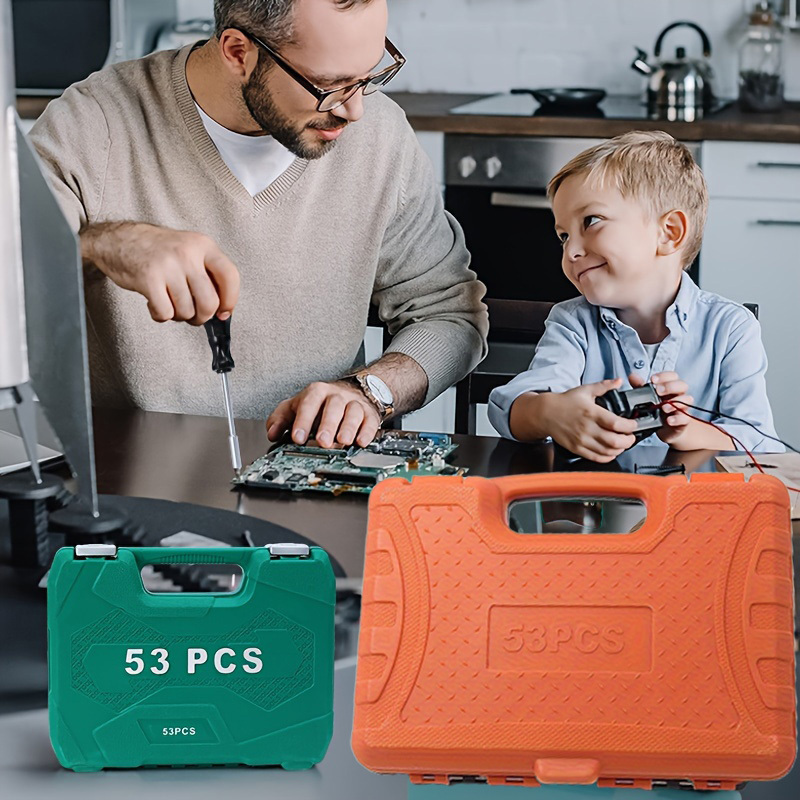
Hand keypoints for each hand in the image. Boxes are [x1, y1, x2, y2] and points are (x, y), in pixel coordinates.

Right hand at [81, 222, 239, 324]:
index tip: (223, 312)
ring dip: (180, 316)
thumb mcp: (190, 250)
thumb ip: (208, 274)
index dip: (230, 300)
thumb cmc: (158, 251)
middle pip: (209, 302)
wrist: (118, 239)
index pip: (230, 276)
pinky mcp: (148, 279)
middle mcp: (187, 253)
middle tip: (193, 314)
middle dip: (202, 317)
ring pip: (187, 311)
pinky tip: (156, 304)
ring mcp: (168, 265)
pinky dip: (161, 315)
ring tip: (171, 303)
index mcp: (203, 245)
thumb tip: (223, 309)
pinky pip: (166, 313)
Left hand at [266, 381, 380, 448]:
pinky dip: (367, 432)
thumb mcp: (296, 406)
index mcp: (316, 393)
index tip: (297, 437)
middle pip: (333, 406)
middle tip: (322, 441)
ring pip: (353, 412)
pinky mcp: (368, 414)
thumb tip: (272, 433)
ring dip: (348, 428)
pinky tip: (361, 441)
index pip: (308, 403)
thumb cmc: (321, 403)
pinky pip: (370, 421)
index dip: (303, 421)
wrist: (352, 392)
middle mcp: (336, 396)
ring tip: (343, 442)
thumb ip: (281, 419)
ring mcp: (354, 404)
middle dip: (328, 424)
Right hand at [544, 378, 638, 462]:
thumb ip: (603, 386)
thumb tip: (618, 381)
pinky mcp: (577, 448)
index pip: (616, 423)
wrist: (546, 413)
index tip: (633, 424)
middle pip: (614, 441)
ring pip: (607, 451)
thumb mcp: (585, 390)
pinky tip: (611, 452)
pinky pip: (596, 457)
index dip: (630, 426)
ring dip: (619, 449)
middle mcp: (587, 428)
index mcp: (591, 412)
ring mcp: (581, 440)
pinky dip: (607, 457)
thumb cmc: (565, 402)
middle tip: (631, 437)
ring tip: (622, 444)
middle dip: (628, 441)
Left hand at [629, 371, 692, 445]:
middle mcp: (679, 395)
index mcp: (670, 387)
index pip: (672, 376)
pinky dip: (678, 419)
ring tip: (664, 407)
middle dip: (670, 386)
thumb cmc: (659, 410)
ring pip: (687, 400)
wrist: (667, 428)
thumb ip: (641, 387)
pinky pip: (685, 418)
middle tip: (658, 391)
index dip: (663, 376)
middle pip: (682, 385)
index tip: (652, 379)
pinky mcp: (683, 420)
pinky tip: (669, 420)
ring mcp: (683, 407)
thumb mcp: (648, 397)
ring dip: (675, 402)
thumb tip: (632, 376)